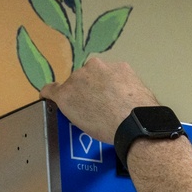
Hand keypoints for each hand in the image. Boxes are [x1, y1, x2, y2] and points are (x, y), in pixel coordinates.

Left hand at [39, 57, 158, 144]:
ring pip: (73, 87)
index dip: (104, 88)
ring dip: (77, 98)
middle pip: (87, 79)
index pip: (105, 75)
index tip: (106, 99)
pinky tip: (46, 100)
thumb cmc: (145, 115)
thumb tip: (130, 101)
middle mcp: (96, 67)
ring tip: (84, 116)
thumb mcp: (144, 96)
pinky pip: (51, 91)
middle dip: (90, 92)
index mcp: (118, 68)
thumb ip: (131, 93)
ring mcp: (79, 80)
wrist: (134, 124)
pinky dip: (49, 95)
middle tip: (98, 111)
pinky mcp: (66, 95)